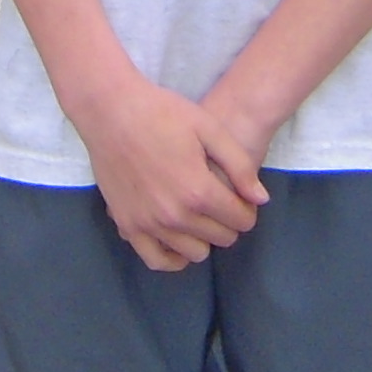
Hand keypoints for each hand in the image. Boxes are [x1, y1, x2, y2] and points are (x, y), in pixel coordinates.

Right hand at [80, 73, 266, 270]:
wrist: (110, 111)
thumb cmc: (162, 113)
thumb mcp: (209, 128)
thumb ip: (239, 166)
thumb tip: (260, 200)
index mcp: (199, 191)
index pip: (241, 220)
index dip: (246, 208)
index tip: (239, 195)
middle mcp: (175, 216)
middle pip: (222, 238)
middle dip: (228, 221)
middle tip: (219, 200)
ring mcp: (149, 224)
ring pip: (195, 254)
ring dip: (204, 237)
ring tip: (198, 214)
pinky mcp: (127, 226)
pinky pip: (156, 260)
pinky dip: (173, 256)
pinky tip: (178, 237)